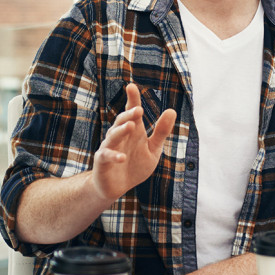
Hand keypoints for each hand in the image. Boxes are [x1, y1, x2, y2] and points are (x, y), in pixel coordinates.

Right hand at [91, 83, 176, 200]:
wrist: (117, 187)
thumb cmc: (135, 165)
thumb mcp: (153, 149)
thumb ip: (161, 132)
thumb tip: (172, 110)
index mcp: (133, 131)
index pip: (132, 111)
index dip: (132, 99)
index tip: (131, 86)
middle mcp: (120, 136)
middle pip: (122, 121)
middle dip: (129, 114)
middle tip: (139, 110)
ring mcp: (109, 147)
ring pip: (113, 136)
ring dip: (121, 130)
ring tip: (131, 126)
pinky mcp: (102, 161)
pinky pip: (106, 156)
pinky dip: (114, 156)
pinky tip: (122, 157)